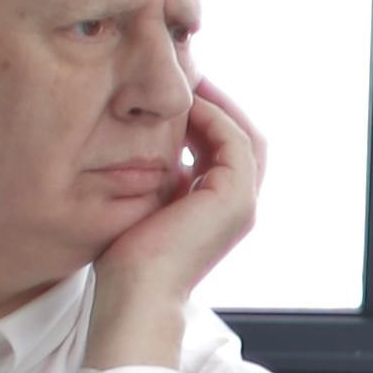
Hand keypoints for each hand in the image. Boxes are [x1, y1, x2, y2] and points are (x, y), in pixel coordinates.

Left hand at [87, 79, 267, 370]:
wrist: (134, 297)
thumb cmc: (126, 261)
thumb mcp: (144, 205)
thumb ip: (159, 175)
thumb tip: (143, 141)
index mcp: (221, 210)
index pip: (228, 150)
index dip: (210, 117)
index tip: (178, 93)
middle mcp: (240, 206)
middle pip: (245, 137)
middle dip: (220, 103)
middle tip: (190, 75)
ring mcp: (242, 204)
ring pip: (245, 135)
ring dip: (218, 104)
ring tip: (189, 81)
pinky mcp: (234, 199)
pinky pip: (234, 142)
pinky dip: (213, 118)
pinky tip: (183, 107)